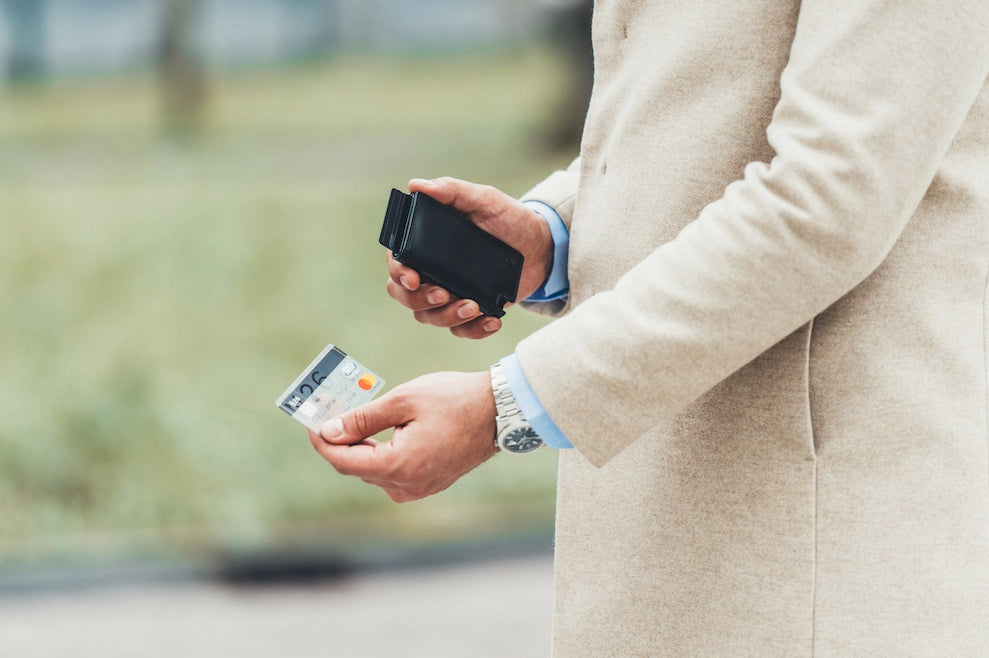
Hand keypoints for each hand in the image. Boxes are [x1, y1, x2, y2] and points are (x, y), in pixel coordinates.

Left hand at [307, 371, 498, 502]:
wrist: (500, 411)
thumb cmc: (454, 400)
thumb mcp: (403, 400)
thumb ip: (363, 418)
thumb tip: (329, 431)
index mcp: (399, 466)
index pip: (343, 461)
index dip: (322, 441)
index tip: (311, 421)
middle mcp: (408, 485)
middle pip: (357, 466)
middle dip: (340, 440)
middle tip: (329, 411)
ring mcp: (420, 487)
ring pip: (374, 470)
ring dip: (360, 445)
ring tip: (353, 415)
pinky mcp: (429, 482)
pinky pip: (393, 472)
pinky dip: (381, 452)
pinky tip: (378, 429)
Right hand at [386, 177, 553, 338]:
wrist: (540, 246)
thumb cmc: (508, 219)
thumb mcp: (484, 200)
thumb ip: (452, 191)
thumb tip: (417, 185)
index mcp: (427, 245)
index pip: (398, 262)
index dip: (398, 273)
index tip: (414, 277)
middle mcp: (432, 271)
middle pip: (405, 296)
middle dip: (419, 300)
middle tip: (444, 294)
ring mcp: (450, 293)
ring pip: (430, 317)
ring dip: (447, 316)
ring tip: (473, 306)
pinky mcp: (471, 310)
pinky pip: (461, 331)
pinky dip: (473, 330)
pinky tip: (491, 321)